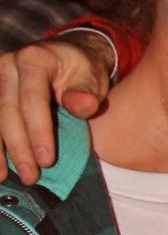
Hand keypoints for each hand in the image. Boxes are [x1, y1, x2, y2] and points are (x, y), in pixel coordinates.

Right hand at [0, 36, 112, 184]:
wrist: (67, 57)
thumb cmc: (82, 72)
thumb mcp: (92, 78)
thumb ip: (86, 93)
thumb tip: (82, 106)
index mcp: (35, 59)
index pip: (32, 99)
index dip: (38, 131)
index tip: (47, 160)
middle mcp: (8, 65)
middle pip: (7, 110)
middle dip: (18, 147)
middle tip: (30, 176)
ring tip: (3, 177)